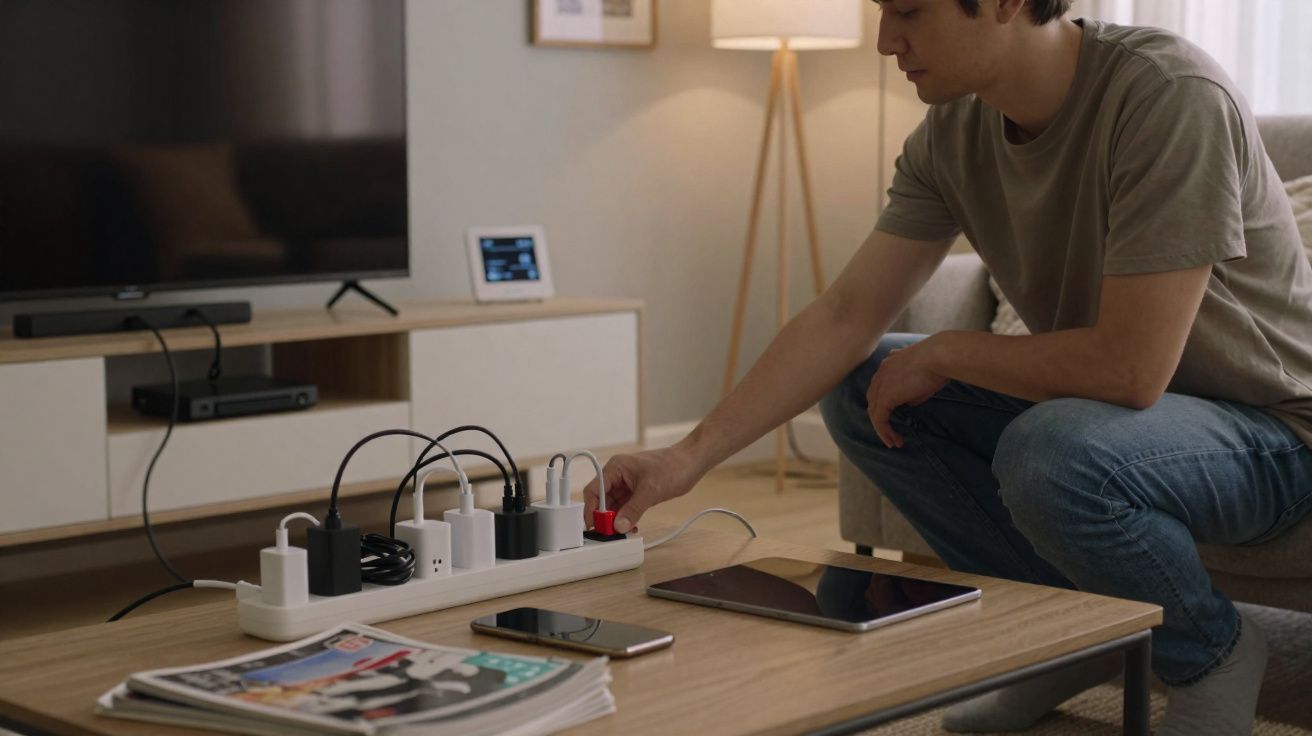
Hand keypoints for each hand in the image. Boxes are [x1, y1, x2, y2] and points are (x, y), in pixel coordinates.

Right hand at [581, 445, 700, 533]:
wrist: (691, 463)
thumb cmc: (672, 466)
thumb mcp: (651, 490)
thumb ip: (633, 509)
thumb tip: (619, 526)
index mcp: (616, 468)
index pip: (594, 490)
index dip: (591, 509)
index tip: (594, 525)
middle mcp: (618, 476)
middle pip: (602, 500)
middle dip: (604, 517)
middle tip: (609, 534)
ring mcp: (627, 485)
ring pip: (614, 506)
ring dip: (616, 520)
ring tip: (621, 533)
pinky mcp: (637, 492)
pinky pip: (626, 508)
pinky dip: (626, 518)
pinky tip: (631, 527)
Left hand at [867, 339, 947, 448]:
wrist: (939, 357)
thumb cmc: (937, 365)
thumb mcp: (921, 377)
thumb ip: (909, 389)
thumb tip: (907, 402)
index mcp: (889, 363)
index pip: (880, 385)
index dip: (884, 402)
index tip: (896, 414)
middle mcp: (881, 372)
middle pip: (873, 399)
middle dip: (880, 416)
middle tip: (891, 431)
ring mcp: (880, 384)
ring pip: (874, 411)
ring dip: (882, 428)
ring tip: (893, 442)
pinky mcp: (885, 397)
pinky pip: (879, 419)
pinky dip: (884, 432)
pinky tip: (893, 441)